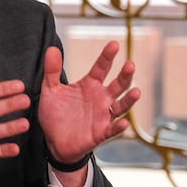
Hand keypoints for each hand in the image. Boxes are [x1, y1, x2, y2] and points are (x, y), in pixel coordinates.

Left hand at [38, 41, 140, 164]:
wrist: (54, 141)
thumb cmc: (55, 114)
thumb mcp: (50, 90)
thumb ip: (52, 71)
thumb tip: (51, 49)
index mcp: (90, 85)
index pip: (101, 67)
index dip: (107, 56)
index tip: (114, 44)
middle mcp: (100, 98)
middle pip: (118, 84)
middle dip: (125, 75)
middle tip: (130, 64)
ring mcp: (103, 115)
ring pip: (121, 106)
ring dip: (129, 99)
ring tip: (136, 91)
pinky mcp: (101, 133)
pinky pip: (113, 129)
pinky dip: (118, 126)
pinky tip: (123, 122)